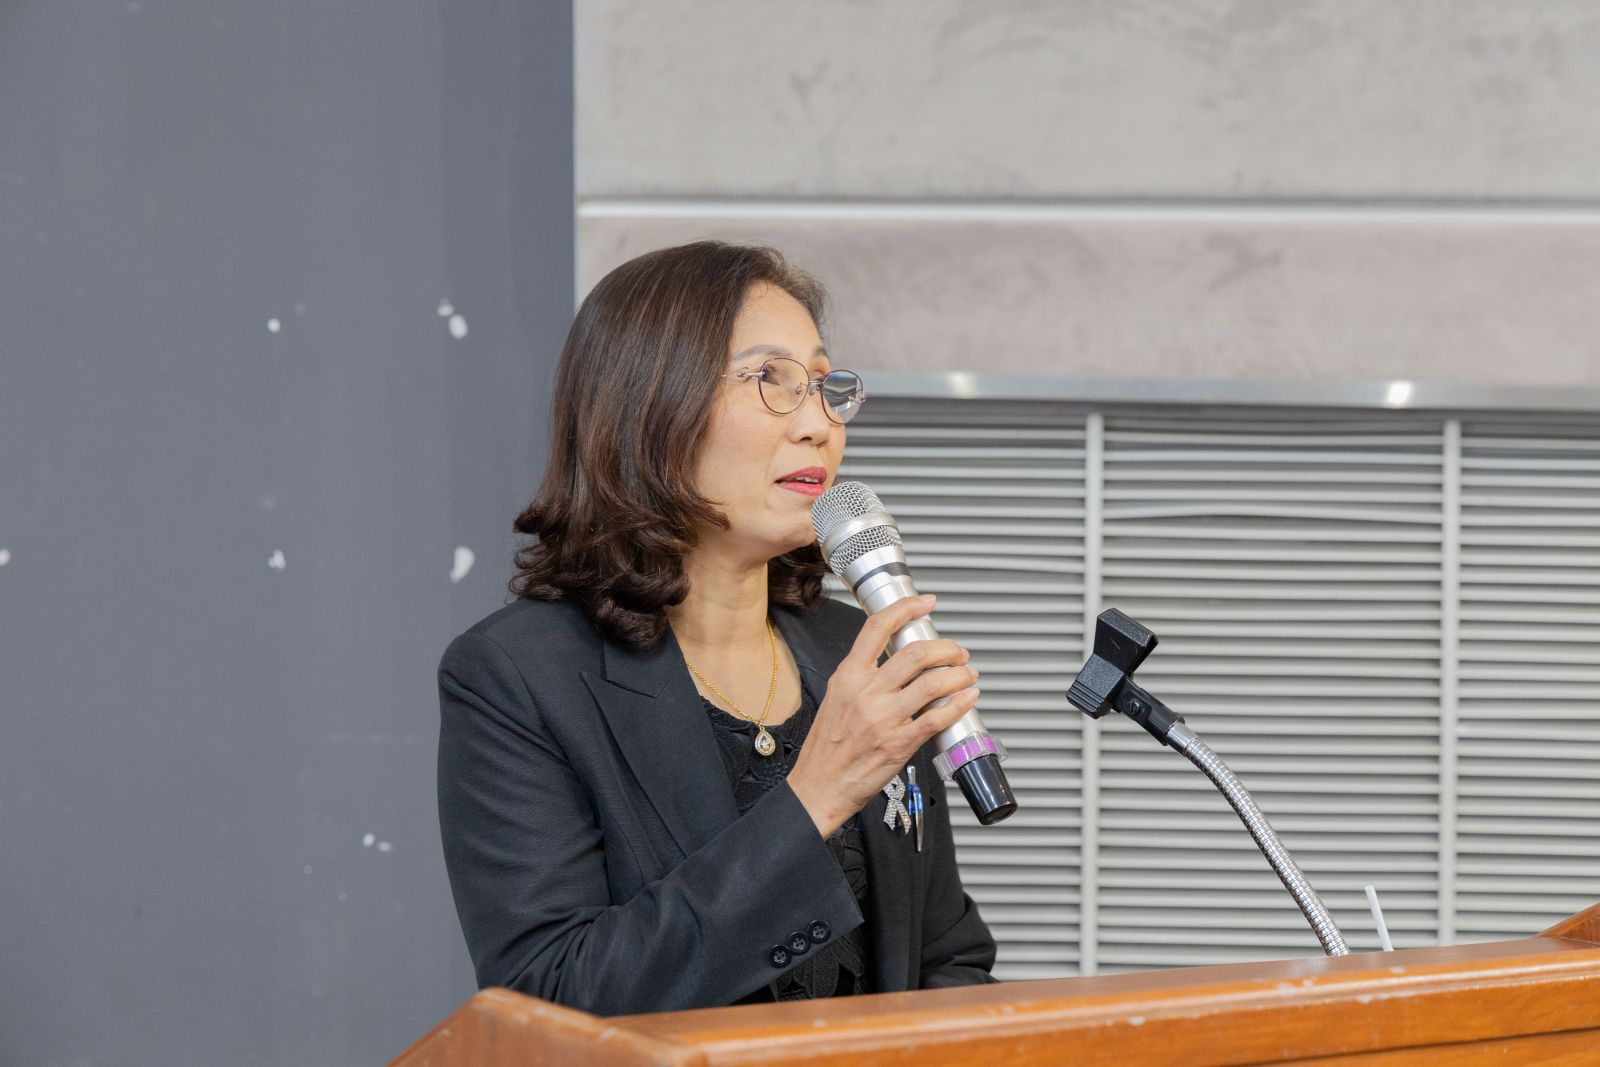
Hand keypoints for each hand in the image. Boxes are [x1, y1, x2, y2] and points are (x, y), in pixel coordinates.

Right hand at [787, 594, 980, 837]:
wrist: (818, 786)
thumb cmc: (827, 748)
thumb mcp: (836, 699)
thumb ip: (864, 677)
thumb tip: (899, 662)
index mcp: (848, 676)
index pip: (878, 627)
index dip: (906, 608)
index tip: (926, 603)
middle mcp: (866, 692)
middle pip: (916, 652)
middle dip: (947, 648)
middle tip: (957, 652)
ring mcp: (883, 717)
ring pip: (934, 682)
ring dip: (960, 674)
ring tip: (967, 675)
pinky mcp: (899, 743)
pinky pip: (938, 717)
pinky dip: (960, 704)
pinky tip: (968, 698)